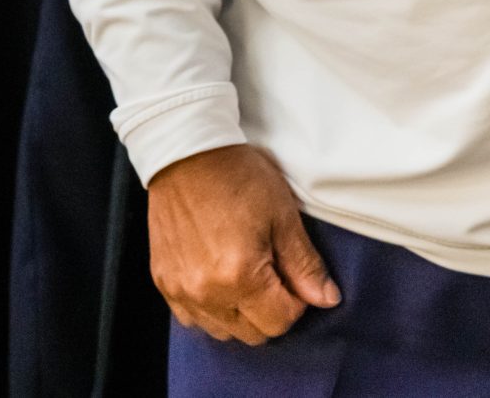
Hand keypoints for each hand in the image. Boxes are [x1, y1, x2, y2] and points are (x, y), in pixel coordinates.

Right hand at [147, 144, 339, 343]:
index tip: (295, 275)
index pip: (279, 322)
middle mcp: (204, 293)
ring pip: (222, 331)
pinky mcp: (163, 284)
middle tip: (275, 272)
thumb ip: (304, 265)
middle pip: (251, 334)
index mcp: (239, 276)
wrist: (188, 155)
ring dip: (241, 314)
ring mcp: (180, 291)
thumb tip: (326, 300)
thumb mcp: (284, 216)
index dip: (297, 302)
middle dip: (271, 311)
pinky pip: (192, 319)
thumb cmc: (238, 178)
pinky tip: (221, 278)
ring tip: (248, 273)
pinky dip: (212, 308)